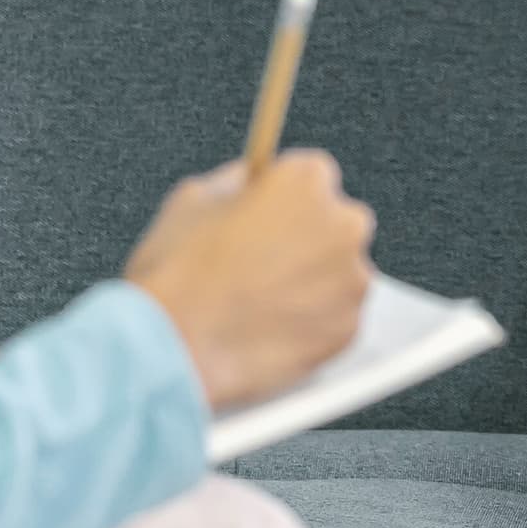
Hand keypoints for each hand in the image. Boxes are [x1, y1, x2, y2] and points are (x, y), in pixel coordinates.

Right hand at [122, 152, 377, 411]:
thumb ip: (237, 181)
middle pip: (336, 223)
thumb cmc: (177, 271)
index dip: (284, 198)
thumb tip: (254, 179)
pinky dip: (311, 324)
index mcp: (306, 182)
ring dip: (312, 284)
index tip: (266, 218)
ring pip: (339, 274)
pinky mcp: (349, 327)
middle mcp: (344, 224)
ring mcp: (352, 279)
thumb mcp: (194, 200)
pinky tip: (270, 331)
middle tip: (261, 266)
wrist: (174, 350)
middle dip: (307, 239)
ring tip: (259, 304)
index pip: (311, 177)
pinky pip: (336, 318)